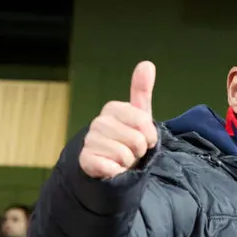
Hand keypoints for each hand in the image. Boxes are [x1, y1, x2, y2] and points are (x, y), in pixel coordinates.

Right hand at [79, 61, 158, 179]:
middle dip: (140, 150)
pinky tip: (113, 169)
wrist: (115, 167)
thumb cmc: (130, 142)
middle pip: (137, 140)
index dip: (150, 135)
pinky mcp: (85, 160)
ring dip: (129, 162)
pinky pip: (112, 167)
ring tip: (123, 161)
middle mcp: (98, 122)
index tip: (145, 139)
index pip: (144, 121)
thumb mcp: (140, 117)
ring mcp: (90, 141)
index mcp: (113, 109)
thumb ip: (141, 92)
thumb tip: (147, 64)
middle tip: (133, 152)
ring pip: (125, 155)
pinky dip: (117, 172)